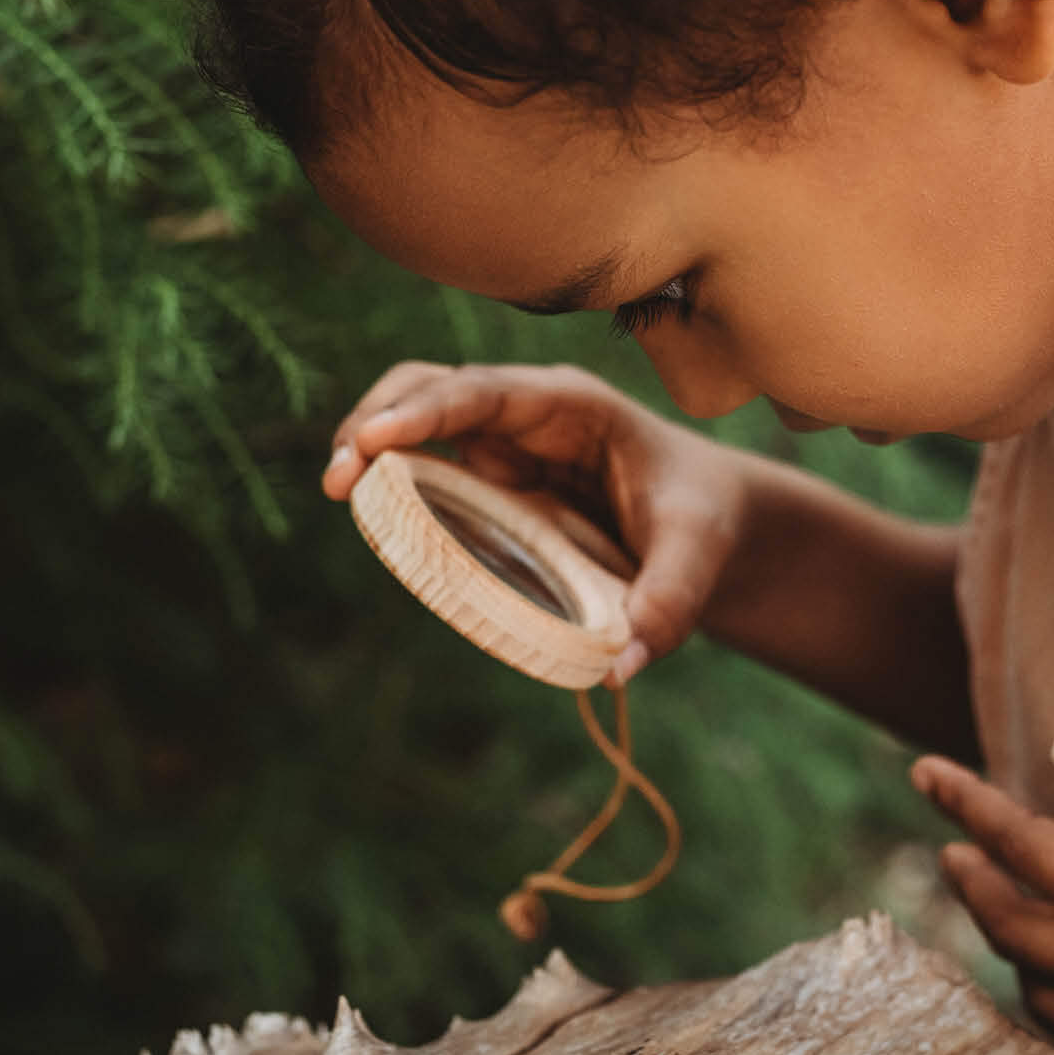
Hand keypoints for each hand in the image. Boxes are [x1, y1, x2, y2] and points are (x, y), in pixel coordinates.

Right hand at [323, 362, 751, 682]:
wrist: (713, 520)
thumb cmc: (703, 520)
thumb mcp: (697, 556)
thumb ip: (665, 605)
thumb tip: (616, 667)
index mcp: (573, 407)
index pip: (486, 391)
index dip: (428, 409)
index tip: (376, 438)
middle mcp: (528, 414)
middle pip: (432, 386)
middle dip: (379, 417)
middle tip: (340, 476)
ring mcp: (503, 443)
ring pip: (416, 418)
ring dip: (370, 444)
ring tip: (339, 491)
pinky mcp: (490, 480)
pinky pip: (426, 467)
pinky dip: (390, 481)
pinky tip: (368, 514)